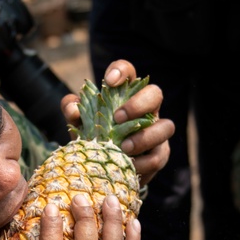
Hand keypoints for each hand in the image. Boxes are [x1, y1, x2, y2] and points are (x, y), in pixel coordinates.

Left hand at [61, 59, 172, 185]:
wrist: (103, 169)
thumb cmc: (93, 138)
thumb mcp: (79, 124)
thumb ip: (73, 111)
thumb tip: (73, 109)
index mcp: (126, 95)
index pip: (128, 72)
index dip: (121, 71)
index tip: (109, 81)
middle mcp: (146, 110)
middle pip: (155, 94)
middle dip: (138, 104)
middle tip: (117, 118)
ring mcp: (156, 132)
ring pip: (167, 126)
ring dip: (145, 137)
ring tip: (124, 147)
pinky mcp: (159, 154)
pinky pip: (158, 157)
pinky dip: (143, 163)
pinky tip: (128, 166)